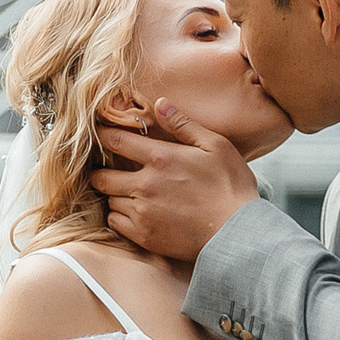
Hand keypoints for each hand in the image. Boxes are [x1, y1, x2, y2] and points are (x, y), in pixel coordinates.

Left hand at [97, 102, 260, 262]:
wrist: (238, 232)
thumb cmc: (231, 186)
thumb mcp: (215, 146)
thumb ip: (183, 124)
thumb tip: (160, 103)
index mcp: (161, 158)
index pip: (115, 141)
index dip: (104, 135)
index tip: (102, 134)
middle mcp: (145, 185)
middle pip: (102, 176)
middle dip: (102, 170)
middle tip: (111, 170)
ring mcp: (142, 212)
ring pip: (108, 200)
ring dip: (114, 194)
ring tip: (128, 192)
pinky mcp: (144, 236)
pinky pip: (114, 222)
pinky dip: (119, 216)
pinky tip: (135, 212)